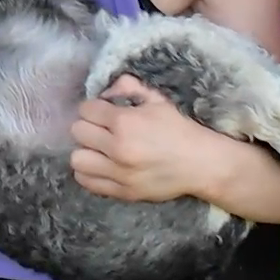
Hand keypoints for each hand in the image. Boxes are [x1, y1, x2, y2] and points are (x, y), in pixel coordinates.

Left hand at [68, 76, 228, 203]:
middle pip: (78, 132)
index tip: (103, 112)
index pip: (85, 110)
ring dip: (86, 151)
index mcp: (125, 122)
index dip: (93, 108)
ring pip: (77, 159)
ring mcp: (119, 173)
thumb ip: (128, 87)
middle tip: (102, 129)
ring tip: (100, 149)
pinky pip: (87, 182)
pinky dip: (89, 173)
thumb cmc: (179, 129)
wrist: (202, 164)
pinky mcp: (123, 192)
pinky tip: (102, 166)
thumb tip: (105, 90)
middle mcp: (118, 148)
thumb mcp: (157, 100)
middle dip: (89, 126)